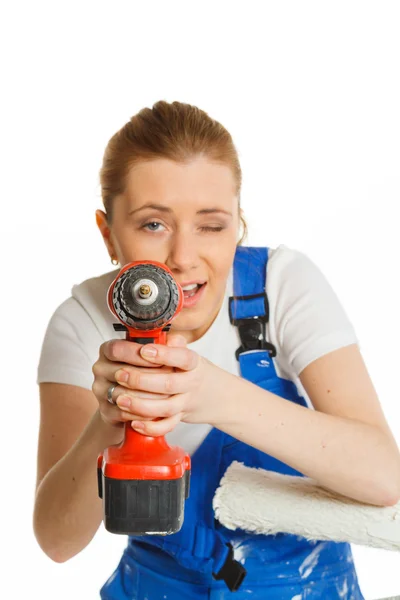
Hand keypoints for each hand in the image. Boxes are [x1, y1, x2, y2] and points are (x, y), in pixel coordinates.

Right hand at [92, 335, 185, 430]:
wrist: (139, 396)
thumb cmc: (150, 369)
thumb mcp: (159, 353)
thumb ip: (167, 343)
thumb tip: (174, 341)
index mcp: (109, 349)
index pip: (117, 349)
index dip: (137, 354)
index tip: (157, 359)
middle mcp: (100, 368)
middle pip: (122, 372)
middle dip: (149, 378)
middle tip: (170, 381)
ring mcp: (100, 390)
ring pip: (123, 395)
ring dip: (147, 398)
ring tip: (167, 398)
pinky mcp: (105, 410)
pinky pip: (123, 413)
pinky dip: (141, 414)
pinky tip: (156, 412)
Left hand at [113, 334, 227, 436]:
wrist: (216, 396)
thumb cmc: (192, 371)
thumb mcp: (188, 353)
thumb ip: (172, 344)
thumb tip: (157, 332)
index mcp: (193, 363)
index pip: (182, 357)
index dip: (164, 354)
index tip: (144, 350)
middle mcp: (191, 383)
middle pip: (168, 384)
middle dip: (141, 380)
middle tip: (119, 374)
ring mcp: (186, 403)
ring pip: (165, 408)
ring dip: (141, 405)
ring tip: (120, 399)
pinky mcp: (180, 418)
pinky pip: (166, 427)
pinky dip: (150, 428)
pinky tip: (133, 423)